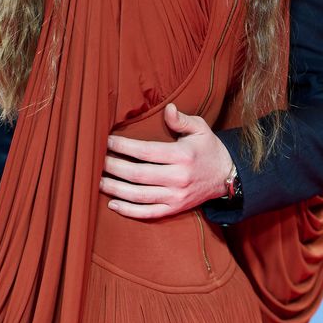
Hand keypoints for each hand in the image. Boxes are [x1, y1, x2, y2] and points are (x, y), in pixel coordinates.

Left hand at [100, 103, 232, 218]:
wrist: (227, 176)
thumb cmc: (208, 148)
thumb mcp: (200, 128)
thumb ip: (181, 120)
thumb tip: (168, 109)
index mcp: (182, 156)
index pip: (146, 152)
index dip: (124, 146)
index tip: (107, 141)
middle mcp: (178, 178)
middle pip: (138, 174)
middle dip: (114, 167)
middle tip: (96, 161)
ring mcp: (176, 196)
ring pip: (140, 196)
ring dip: (116, 189)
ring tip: (97, 181)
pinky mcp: (175, 209)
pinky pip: (149, 213)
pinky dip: (129, 211)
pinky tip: (112, 204)